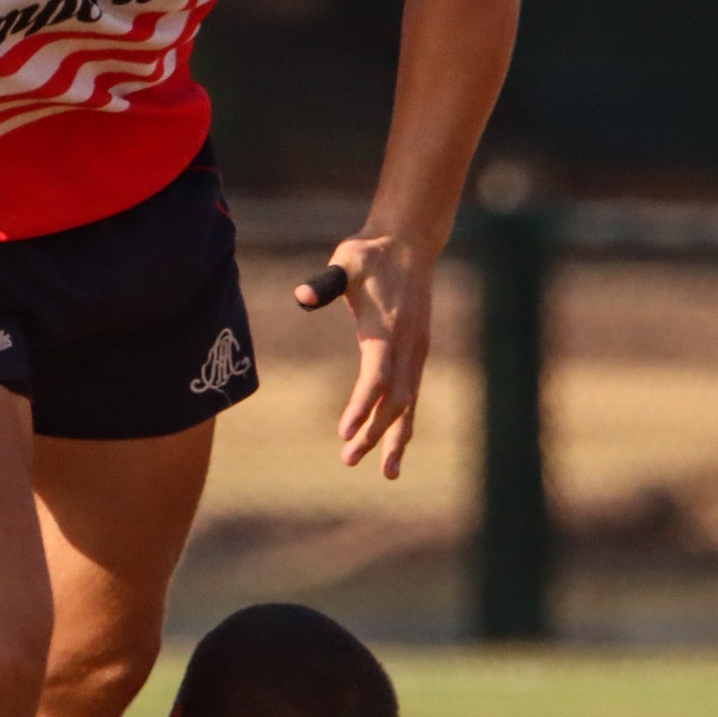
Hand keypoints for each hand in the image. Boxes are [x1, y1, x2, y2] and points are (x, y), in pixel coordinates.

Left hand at [294, 235, 432, 478]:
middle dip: (375, 433)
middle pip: (396, 400)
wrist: (409, 243)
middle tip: (348, 459)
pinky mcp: (417, 353)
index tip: (344, 432)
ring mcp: (416, 352)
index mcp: (388, 330)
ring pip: (410, 404)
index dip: (362, 406)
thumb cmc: (370, 254)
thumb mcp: (345, 260)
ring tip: (386, 473)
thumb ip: (325, 281)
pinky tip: (395, 445)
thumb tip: (300, 295)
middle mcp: (408, 346)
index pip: (377, 377)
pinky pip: (412, 395)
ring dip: (396, 438)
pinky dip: (404, 422)